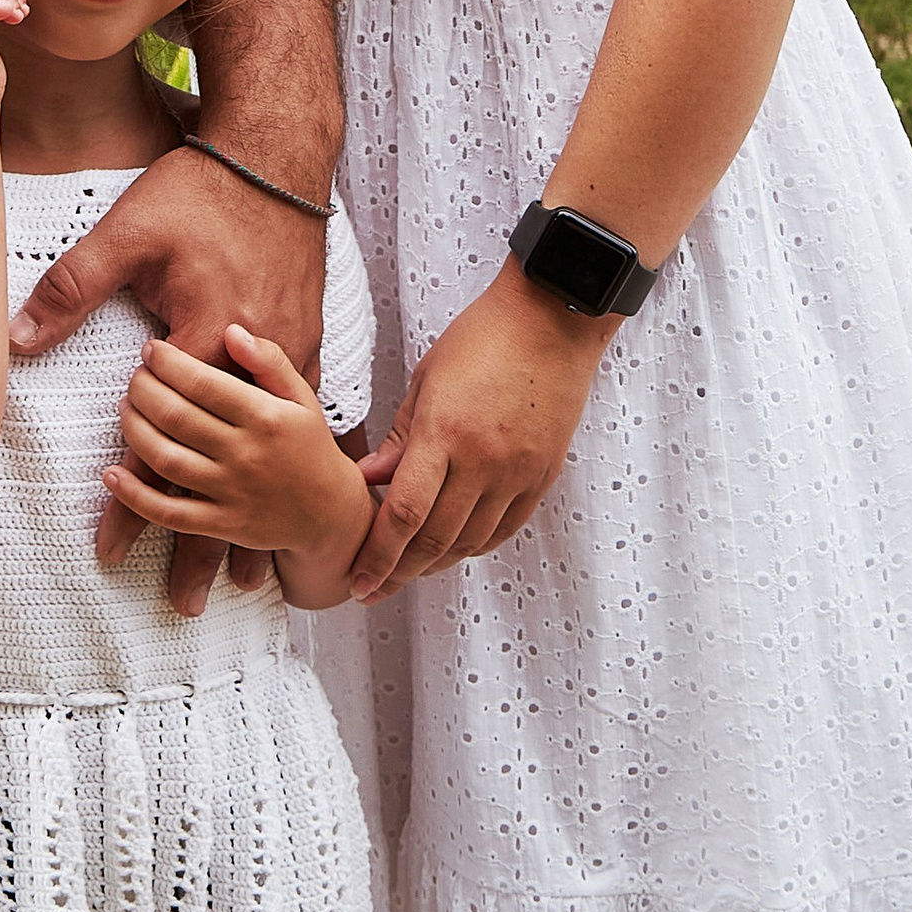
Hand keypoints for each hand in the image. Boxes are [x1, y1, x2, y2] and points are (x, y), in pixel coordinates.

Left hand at [13, 142, 327, 610]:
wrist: (279, 156)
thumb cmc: (199, 191)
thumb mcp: (126, 233)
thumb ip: (71, 289)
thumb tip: (16, 340)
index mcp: (204, 338)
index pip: (157, 441)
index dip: (132, 503)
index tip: (108, 551)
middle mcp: (251, 361)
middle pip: (219, 472)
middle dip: (199, 545)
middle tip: (181, 605)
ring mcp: (287, 357)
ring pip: (263, 459)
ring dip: (250, 520)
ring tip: (243, 584)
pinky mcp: (303, 345)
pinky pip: (292, 425)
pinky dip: (281, 470)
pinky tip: (283, 503)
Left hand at [105, 322, 369, 575]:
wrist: (330, 513)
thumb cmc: (310, 445)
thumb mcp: (302, 396)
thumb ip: (270, 361)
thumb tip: (232, 331)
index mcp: (266, 417)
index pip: (204, 383)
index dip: (169, 363)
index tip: (151, 349)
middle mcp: (247, 454)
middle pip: (177, 417)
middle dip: (144, 390)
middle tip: (135, 376)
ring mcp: (232, 493)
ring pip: (166, 460)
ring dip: (134, 431)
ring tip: (126, 408)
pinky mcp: (222, 525)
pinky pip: (168, 514)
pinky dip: (133, 497)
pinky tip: (112, 474)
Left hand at [348, 264, 608, 601]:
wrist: (553, 320)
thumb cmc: (484, 338)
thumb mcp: (426, 380)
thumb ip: (398, 439)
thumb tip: (366, 480)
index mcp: (444, 432)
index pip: (404, 514)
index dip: (378, 555)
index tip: (359, 580)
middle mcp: (482, 460)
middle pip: (435, 539)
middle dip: (399, 572)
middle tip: (374, 590)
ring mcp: (516, 472)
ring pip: (470, 541)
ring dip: (435, 564)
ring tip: (409, 571)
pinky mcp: (541, 476)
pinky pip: (505, 528)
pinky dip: (475, 546)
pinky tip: (455, 549)